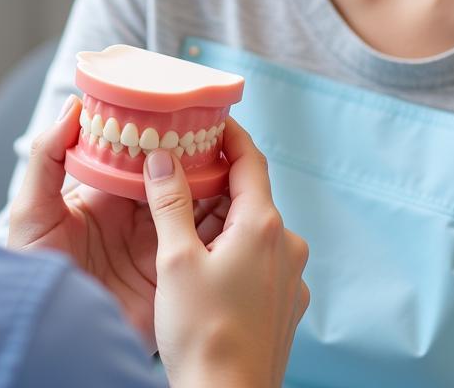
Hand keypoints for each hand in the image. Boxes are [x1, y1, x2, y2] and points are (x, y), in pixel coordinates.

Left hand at [6, 95, 224, 349]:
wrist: (46, 337)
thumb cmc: (31, 272)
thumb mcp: (33, 211)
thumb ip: (48, 157)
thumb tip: (73, 106)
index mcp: (108, 197)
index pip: (144, 159)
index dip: (164, 138)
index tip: (187, 115)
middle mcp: (137, 218)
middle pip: (176, 181)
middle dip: (198, 160)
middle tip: (221, 137)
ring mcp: (157, 248)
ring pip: (195, 211)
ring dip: (214, 191)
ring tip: (236, 168)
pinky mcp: (171, 279)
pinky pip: (202, 251)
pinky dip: (221, 233)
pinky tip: (235, 213)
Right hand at [143, 116, 309, 387]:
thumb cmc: (203, 334)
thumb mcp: (175, 259)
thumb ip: (170, 201)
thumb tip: (163, 156)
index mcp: (262, 226)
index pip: (250, 159)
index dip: (229, 134)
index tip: (208, 118)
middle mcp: (286, 245)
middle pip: (250, 193)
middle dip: (216, 177)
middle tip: (180, 166)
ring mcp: (290, 277)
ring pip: (253, 228)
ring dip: (222, 216)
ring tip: (183, 215)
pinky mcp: (285, 304)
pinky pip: (260, 258)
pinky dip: (233, 247)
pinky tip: (204, 261)